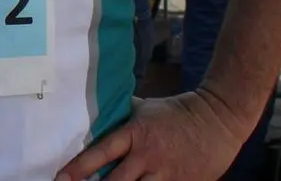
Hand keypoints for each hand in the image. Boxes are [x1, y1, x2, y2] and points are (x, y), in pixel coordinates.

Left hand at [54, 92, 248, 180]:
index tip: (61, 178)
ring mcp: (166, 175)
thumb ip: (120, 115)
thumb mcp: (145, 108)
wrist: (219, 119)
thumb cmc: (177, 112)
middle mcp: (148, 157)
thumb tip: (92, 115)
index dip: (79, 168)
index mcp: (136, 134)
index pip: (102, 153)